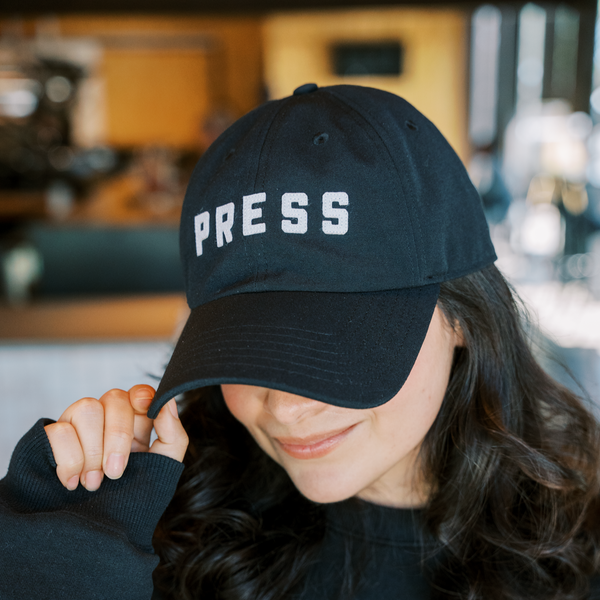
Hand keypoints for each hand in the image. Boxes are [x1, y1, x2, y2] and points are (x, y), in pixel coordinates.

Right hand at [44, 385, 188, 491]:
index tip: (145, 411)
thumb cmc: (130, 503)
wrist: (90, 540)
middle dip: (117, 436)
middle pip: (114, 398)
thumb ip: (173, 435)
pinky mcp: (50, 440)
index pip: (139, 392)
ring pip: (86, 408)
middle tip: (116, 473)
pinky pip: (59, 431)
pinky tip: (71, 483)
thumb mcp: (161, 470)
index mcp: (136, 424)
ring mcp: (78, 427)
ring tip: (93, 484)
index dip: (141, 396)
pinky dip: (69, 460)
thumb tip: (167, 403)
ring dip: (93, 451)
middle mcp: (107, 419)